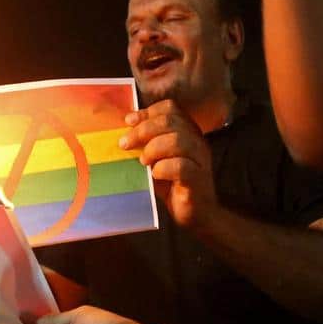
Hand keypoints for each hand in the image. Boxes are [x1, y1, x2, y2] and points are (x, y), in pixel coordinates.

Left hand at [120, 100, 217, 228]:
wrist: (196, 215)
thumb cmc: (172, 185)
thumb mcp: (155, 160)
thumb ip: (145, 145)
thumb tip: (122, 133)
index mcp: (187, 132)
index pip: (170, 108)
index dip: (147, 112)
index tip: (128, 121)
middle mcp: (196, 141)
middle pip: (171, 121)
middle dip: (143, 130)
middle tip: (125, 144)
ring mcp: (200, 160)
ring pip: (178, 141)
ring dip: (153, 149)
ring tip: (143, 162)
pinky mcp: (198, 179)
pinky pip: (182, 166)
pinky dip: (163, 168)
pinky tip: (155, 175)